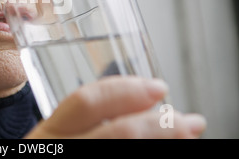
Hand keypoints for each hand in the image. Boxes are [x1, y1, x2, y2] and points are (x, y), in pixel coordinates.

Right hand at [25, 76, 205, 138]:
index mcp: (48, 136)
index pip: (85, 102)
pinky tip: (168, 156)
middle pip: (119, 134)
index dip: (125, 90)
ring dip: (166, 145)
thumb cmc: (55, 158)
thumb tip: (143, 109)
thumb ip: (87, 128)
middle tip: (190, 121)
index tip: (158, 87)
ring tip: (188, 138)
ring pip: (132, 154)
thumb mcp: (58, 142)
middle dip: (161, 125)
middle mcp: (60, 153)